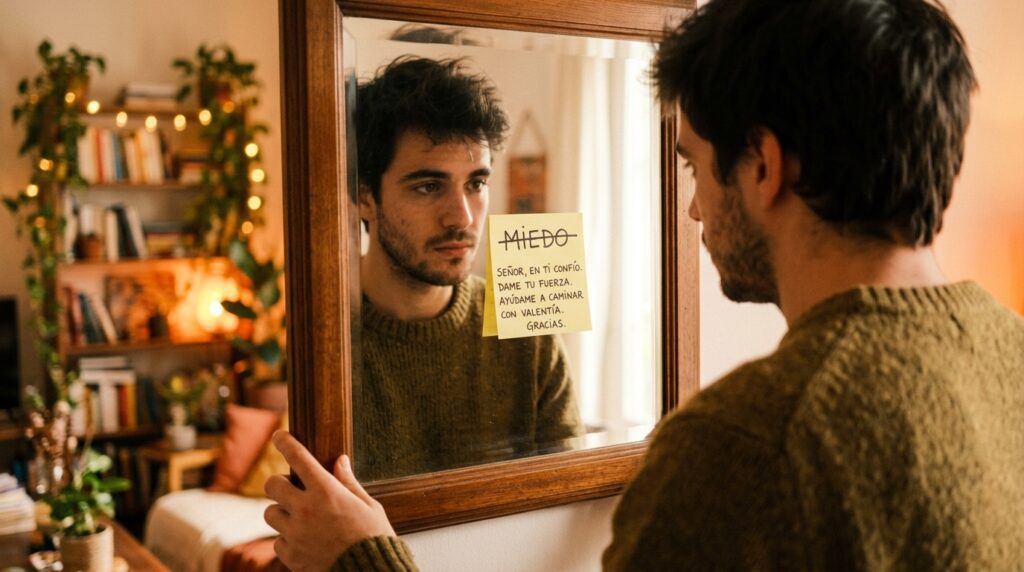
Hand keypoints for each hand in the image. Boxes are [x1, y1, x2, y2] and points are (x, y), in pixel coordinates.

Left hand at [264, 430, 395, 570]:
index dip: (285, 442)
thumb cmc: (374, 538)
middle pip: (272, 485)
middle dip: (279, 483)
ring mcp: (295, 534)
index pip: (298, 458)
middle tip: (290, 487)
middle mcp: (306, 509)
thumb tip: (339, 460)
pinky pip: (278, 541)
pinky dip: (288, 539)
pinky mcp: (291, 556)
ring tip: (300, 518)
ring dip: (282, 512)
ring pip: (270, 513)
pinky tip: (306, 542)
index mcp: (327, 492)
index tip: (279, 436)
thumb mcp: (369, 506)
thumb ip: (349, 483)